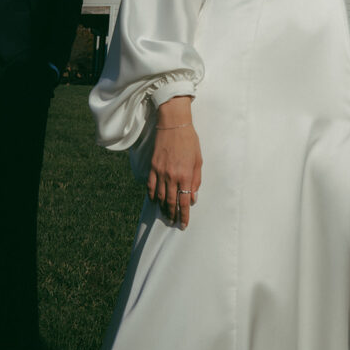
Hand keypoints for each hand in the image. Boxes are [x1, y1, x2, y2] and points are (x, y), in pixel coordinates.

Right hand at [148, 114, 201, 229]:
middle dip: (173, 215)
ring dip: (163, 208)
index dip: (184, 215)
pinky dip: (152, 196)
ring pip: (160, 196)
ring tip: (165, 215)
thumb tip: (193, 197)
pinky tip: (154, 201)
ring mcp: (160, 172)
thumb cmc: (190, 141)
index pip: (184, 201)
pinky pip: (150, 186)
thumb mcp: (199, 160)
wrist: (174, 125)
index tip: (184, 224)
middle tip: (174, 223)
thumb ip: (196, 180)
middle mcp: (172, 176)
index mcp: (186, 175)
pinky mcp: (153, 167)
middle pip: (171, 202)